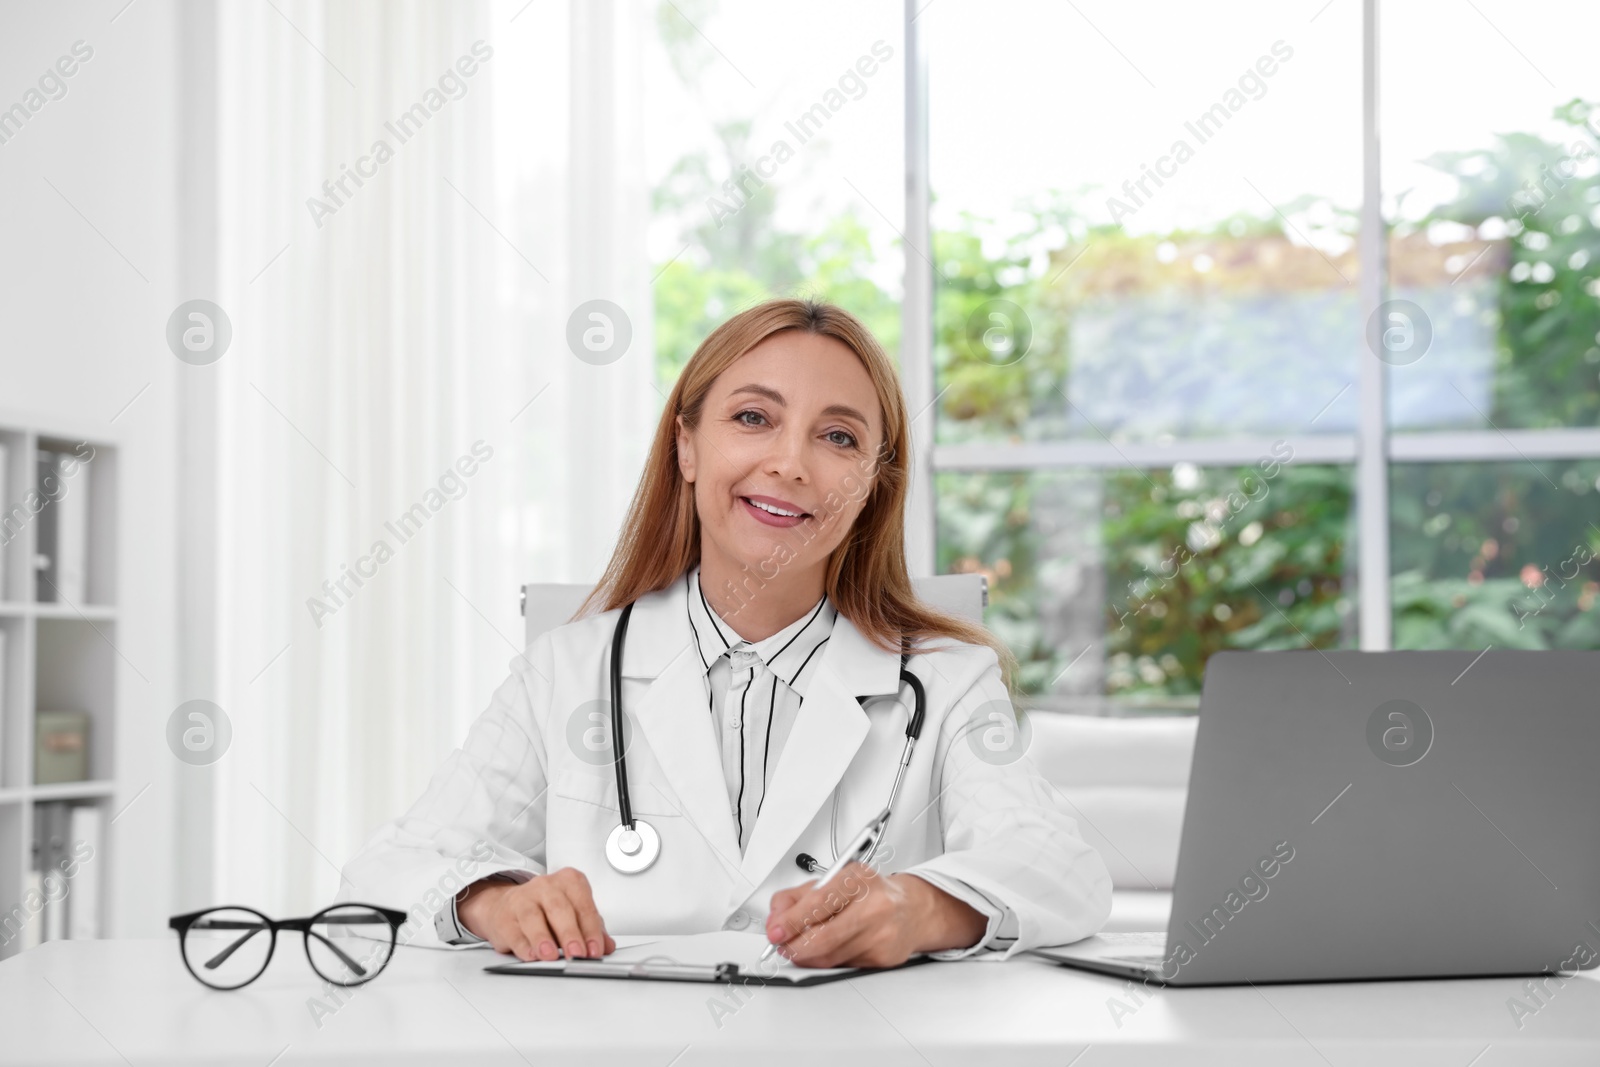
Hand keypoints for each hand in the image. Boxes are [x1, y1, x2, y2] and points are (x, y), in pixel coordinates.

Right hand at [456, 867, 616, 961]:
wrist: (507, 906)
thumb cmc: (546, 909)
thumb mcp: (574, 913)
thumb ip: (592, 928)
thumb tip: (607, 946)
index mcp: (569, 882)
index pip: (584, 905)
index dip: (591, 930)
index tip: (595, 950)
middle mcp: (546, 886)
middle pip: (559, 909)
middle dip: (570, 934)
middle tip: (577, 954)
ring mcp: (523, 899)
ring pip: (533, 917)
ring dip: (543, 938)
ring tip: (551, 955)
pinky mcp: (504, 917)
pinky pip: (514, 932)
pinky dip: (523, 946)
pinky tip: (531, 955)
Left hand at [764, 863, 987, 967]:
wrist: (912, 909)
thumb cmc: (871, 893)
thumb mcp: (835, 880)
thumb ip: (799, 896)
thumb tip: (775, 917)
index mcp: (859, 879)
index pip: (819, 902)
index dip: (792, 920)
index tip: (775, 931)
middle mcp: (873, 906)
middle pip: (823, 937)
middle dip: (794, 946)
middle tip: (781, 946)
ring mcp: (881, 935)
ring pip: (830, 957)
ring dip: (806, 956)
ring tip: (799, 947)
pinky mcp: (884, 958)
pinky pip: (843, 965)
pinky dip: (828, 960)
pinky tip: (830, 948)